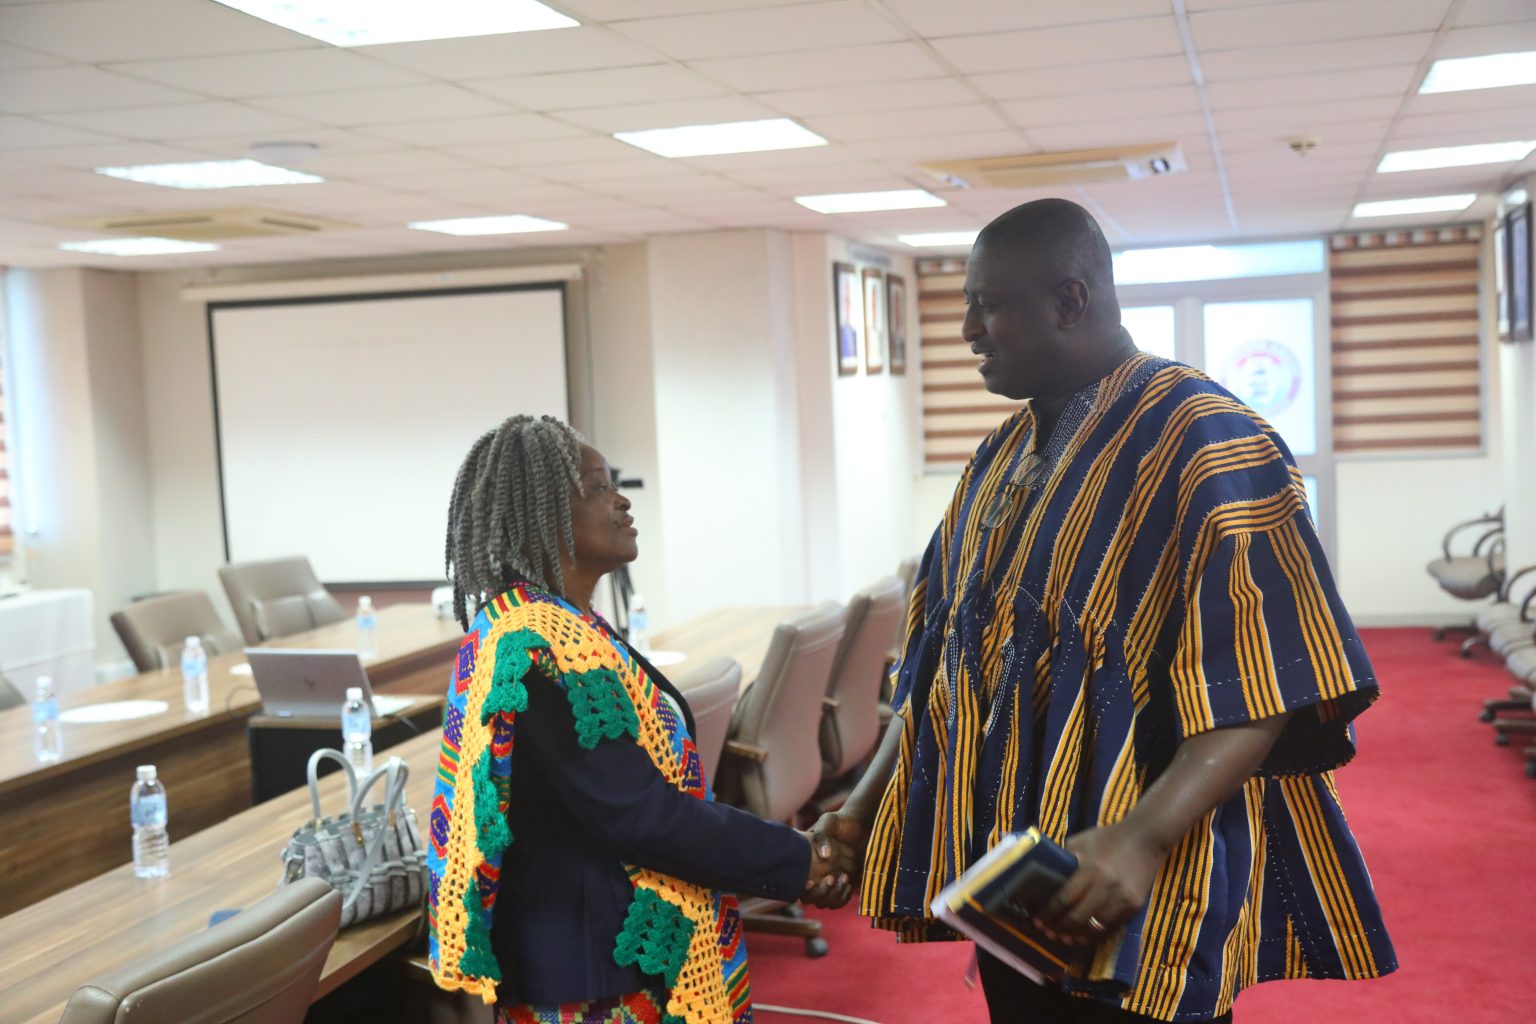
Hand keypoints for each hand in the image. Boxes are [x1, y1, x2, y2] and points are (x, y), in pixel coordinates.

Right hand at [801, 810, 869, 908]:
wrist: (859, 824)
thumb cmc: (840, 821)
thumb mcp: (828, 821)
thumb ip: (822, 834)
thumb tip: (824, 856)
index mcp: (808, 863)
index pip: (800, 886)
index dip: (804, 889)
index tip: (810, 882)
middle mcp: (817, 875)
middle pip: (812, 898)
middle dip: (820, 893)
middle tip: (830, 878)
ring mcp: (831, 881)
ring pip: (827, 902)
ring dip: (834, 895)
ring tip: (843, 878)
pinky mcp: (845, 884)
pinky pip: (841, 900)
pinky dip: (844, 895)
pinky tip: (848, 883)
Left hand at [1034, 822, 1163, 945]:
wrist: (1145, 839)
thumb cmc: (1108, 838)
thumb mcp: (1081, 841)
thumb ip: (1064, 858)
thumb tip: (1043, 874)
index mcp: (1090, 868)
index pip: (1064, 898)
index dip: (1049, 913)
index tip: (1037, 920)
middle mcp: (1106, 886)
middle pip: (1077, 917)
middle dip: (1059, 928)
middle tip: (1047, 933)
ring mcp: (1122, 899)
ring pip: (1095, 927)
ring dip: (1076, 936)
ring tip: (1062, 939)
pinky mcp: (1134, 906)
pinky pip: (1111, 925)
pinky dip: (1095, 933)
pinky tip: (1083, 935)